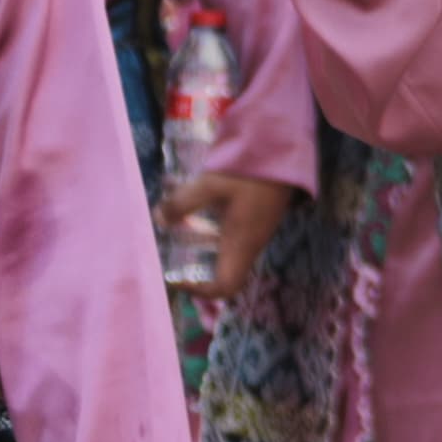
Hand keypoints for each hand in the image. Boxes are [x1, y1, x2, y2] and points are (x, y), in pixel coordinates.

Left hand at [162, 171, 296, 296]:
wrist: (283, 150)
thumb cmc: (250, 171)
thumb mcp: (210, 185)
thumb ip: (182, 203)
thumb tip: (158, 219)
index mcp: (241, 244)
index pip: (225, 287)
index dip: (201, 291)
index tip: (177, 279)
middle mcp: (250, 244)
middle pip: (224, 274)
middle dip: (196, 272)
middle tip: (171, 256)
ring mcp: (255, 231)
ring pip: (227, 254)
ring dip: (202, 250)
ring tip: (177, 232)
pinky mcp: (255, 218)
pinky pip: (231, 238)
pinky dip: (210, 234)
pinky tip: (195, 212)